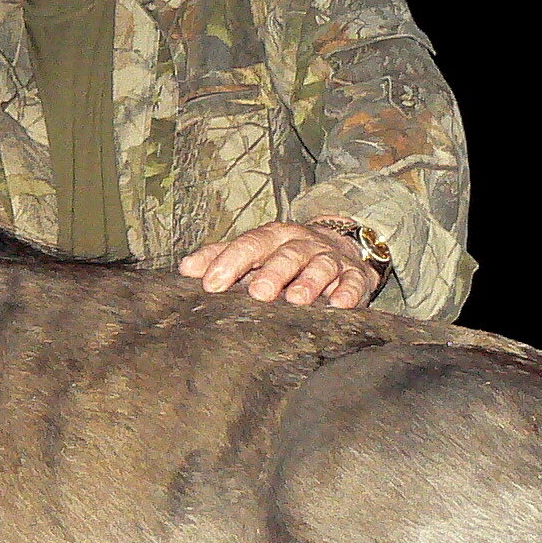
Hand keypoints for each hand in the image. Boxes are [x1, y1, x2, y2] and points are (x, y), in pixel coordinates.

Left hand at [178, 221, 382, 308]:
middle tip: (258, 294)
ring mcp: (331, 259)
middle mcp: (302, 243)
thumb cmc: (285, 254)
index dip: (230, 262)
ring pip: (321, 266)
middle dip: (272, 273)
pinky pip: (354, 282)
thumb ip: (221, 258)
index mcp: (273, 236)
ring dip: (310, 282)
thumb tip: (185, 270)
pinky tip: (339, 306)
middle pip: (287, 254)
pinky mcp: (356, 276)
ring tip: (297, 300)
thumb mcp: (254, 251)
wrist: (340, 247)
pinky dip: (348, 293)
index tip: (211, 284)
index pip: (250, 244)